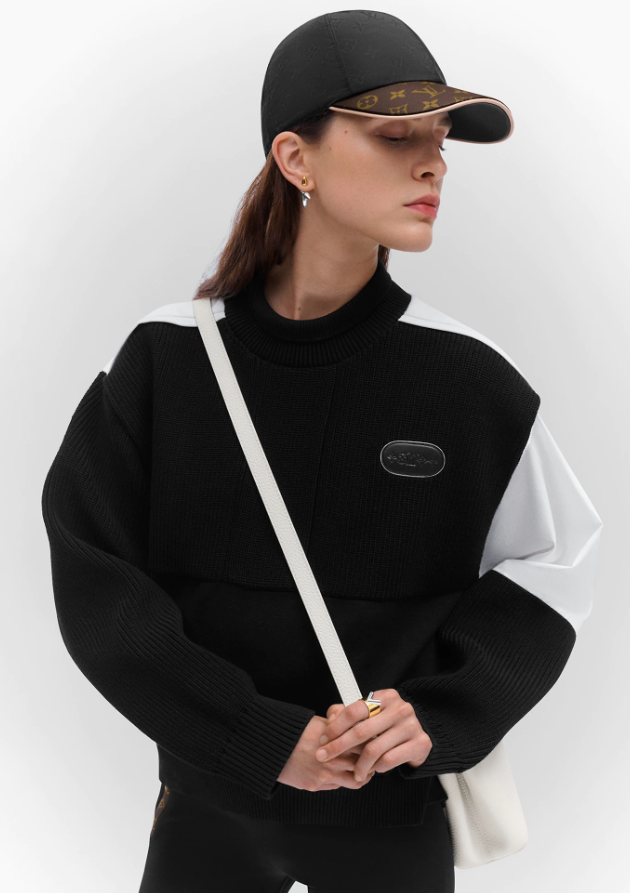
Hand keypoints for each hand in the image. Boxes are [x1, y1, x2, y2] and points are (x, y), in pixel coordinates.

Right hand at [277, 714, 376, 791]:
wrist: (272, 748)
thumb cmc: (292, 732)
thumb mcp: (319, 723)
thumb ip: (338, 728)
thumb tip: (352, 728)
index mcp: (336, 741)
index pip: (365, 746)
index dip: (373, 746)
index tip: (375, 745)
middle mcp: (334, 759)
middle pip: (364, 765)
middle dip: (371, 764)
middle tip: (374, 760)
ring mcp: (325, 775)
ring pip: (355, 782)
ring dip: (361, 777)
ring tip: (362, 771)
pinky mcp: (316, 785)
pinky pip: (338, 787)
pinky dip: (343, 781)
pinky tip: (342, 774)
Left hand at [317, 689, 432, 781]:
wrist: (419, 736)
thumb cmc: (388, 726)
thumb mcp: (369, 715)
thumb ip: (347, 714)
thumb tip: (330, 719)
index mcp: (385, 697)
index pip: (355, 710)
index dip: (336, 726)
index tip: (323, 739)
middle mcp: (400, 709)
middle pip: (361, 731)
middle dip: (338, 746)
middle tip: (324, 757)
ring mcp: (411, 726)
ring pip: (374, 749)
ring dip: (359, 764)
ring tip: (355, 771)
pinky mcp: (420, 743)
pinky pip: (389, 760)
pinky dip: (377, 768)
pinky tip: (374, 769)